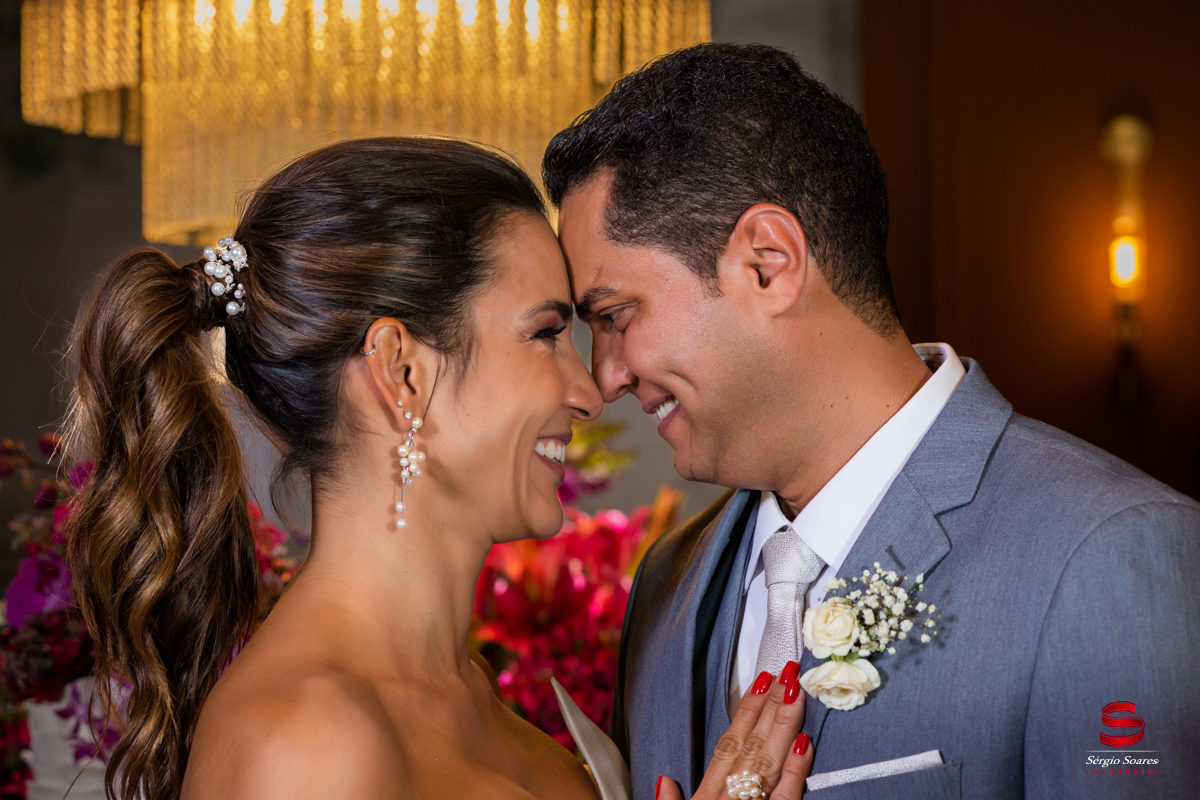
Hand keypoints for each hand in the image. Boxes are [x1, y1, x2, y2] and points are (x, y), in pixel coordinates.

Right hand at [657, 663, 813, 799]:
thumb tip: (663, 781)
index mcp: (706, 795)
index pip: (728, 744)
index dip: (744, 711)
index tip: (761, 682)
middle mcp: (728, 796)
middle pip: (750, 744)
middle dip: (769, 705)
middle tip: (786, 673)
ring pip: (768, 760)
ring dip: (783, 724)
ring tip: (796, 692)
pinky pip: (787, 795)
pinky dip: (796, 769)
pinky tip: (806, 742)